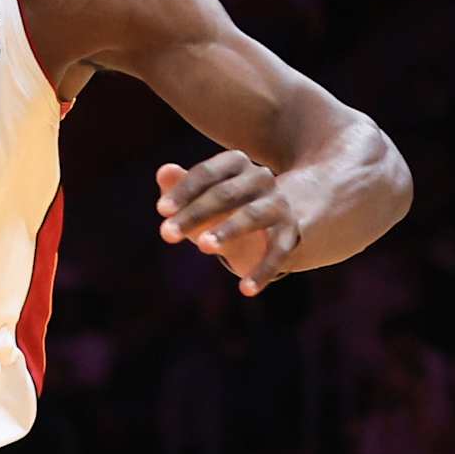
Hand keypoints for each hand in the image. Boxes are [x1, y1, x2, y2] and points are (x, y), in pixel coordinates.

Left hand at [156, 156, 297, 297]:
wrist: (285, 217)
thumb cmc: (230, 207)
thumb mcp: (204, 198)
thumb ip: (182, 187)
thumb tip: (163, 172)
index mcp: (237, 164)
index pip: (207, 173)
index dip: (183, 191)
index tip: (161, 210)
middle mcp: (261, 179)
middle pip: (225, 194)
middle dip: (195, 214)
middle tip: (166, 234)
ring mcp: (279, 204)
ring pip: (253, 215)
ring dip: (227, 230)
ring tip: (202, 246)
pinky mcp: (293, 232)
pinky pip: (278, 251)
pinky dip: (263, 270)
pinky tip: (245, 289)